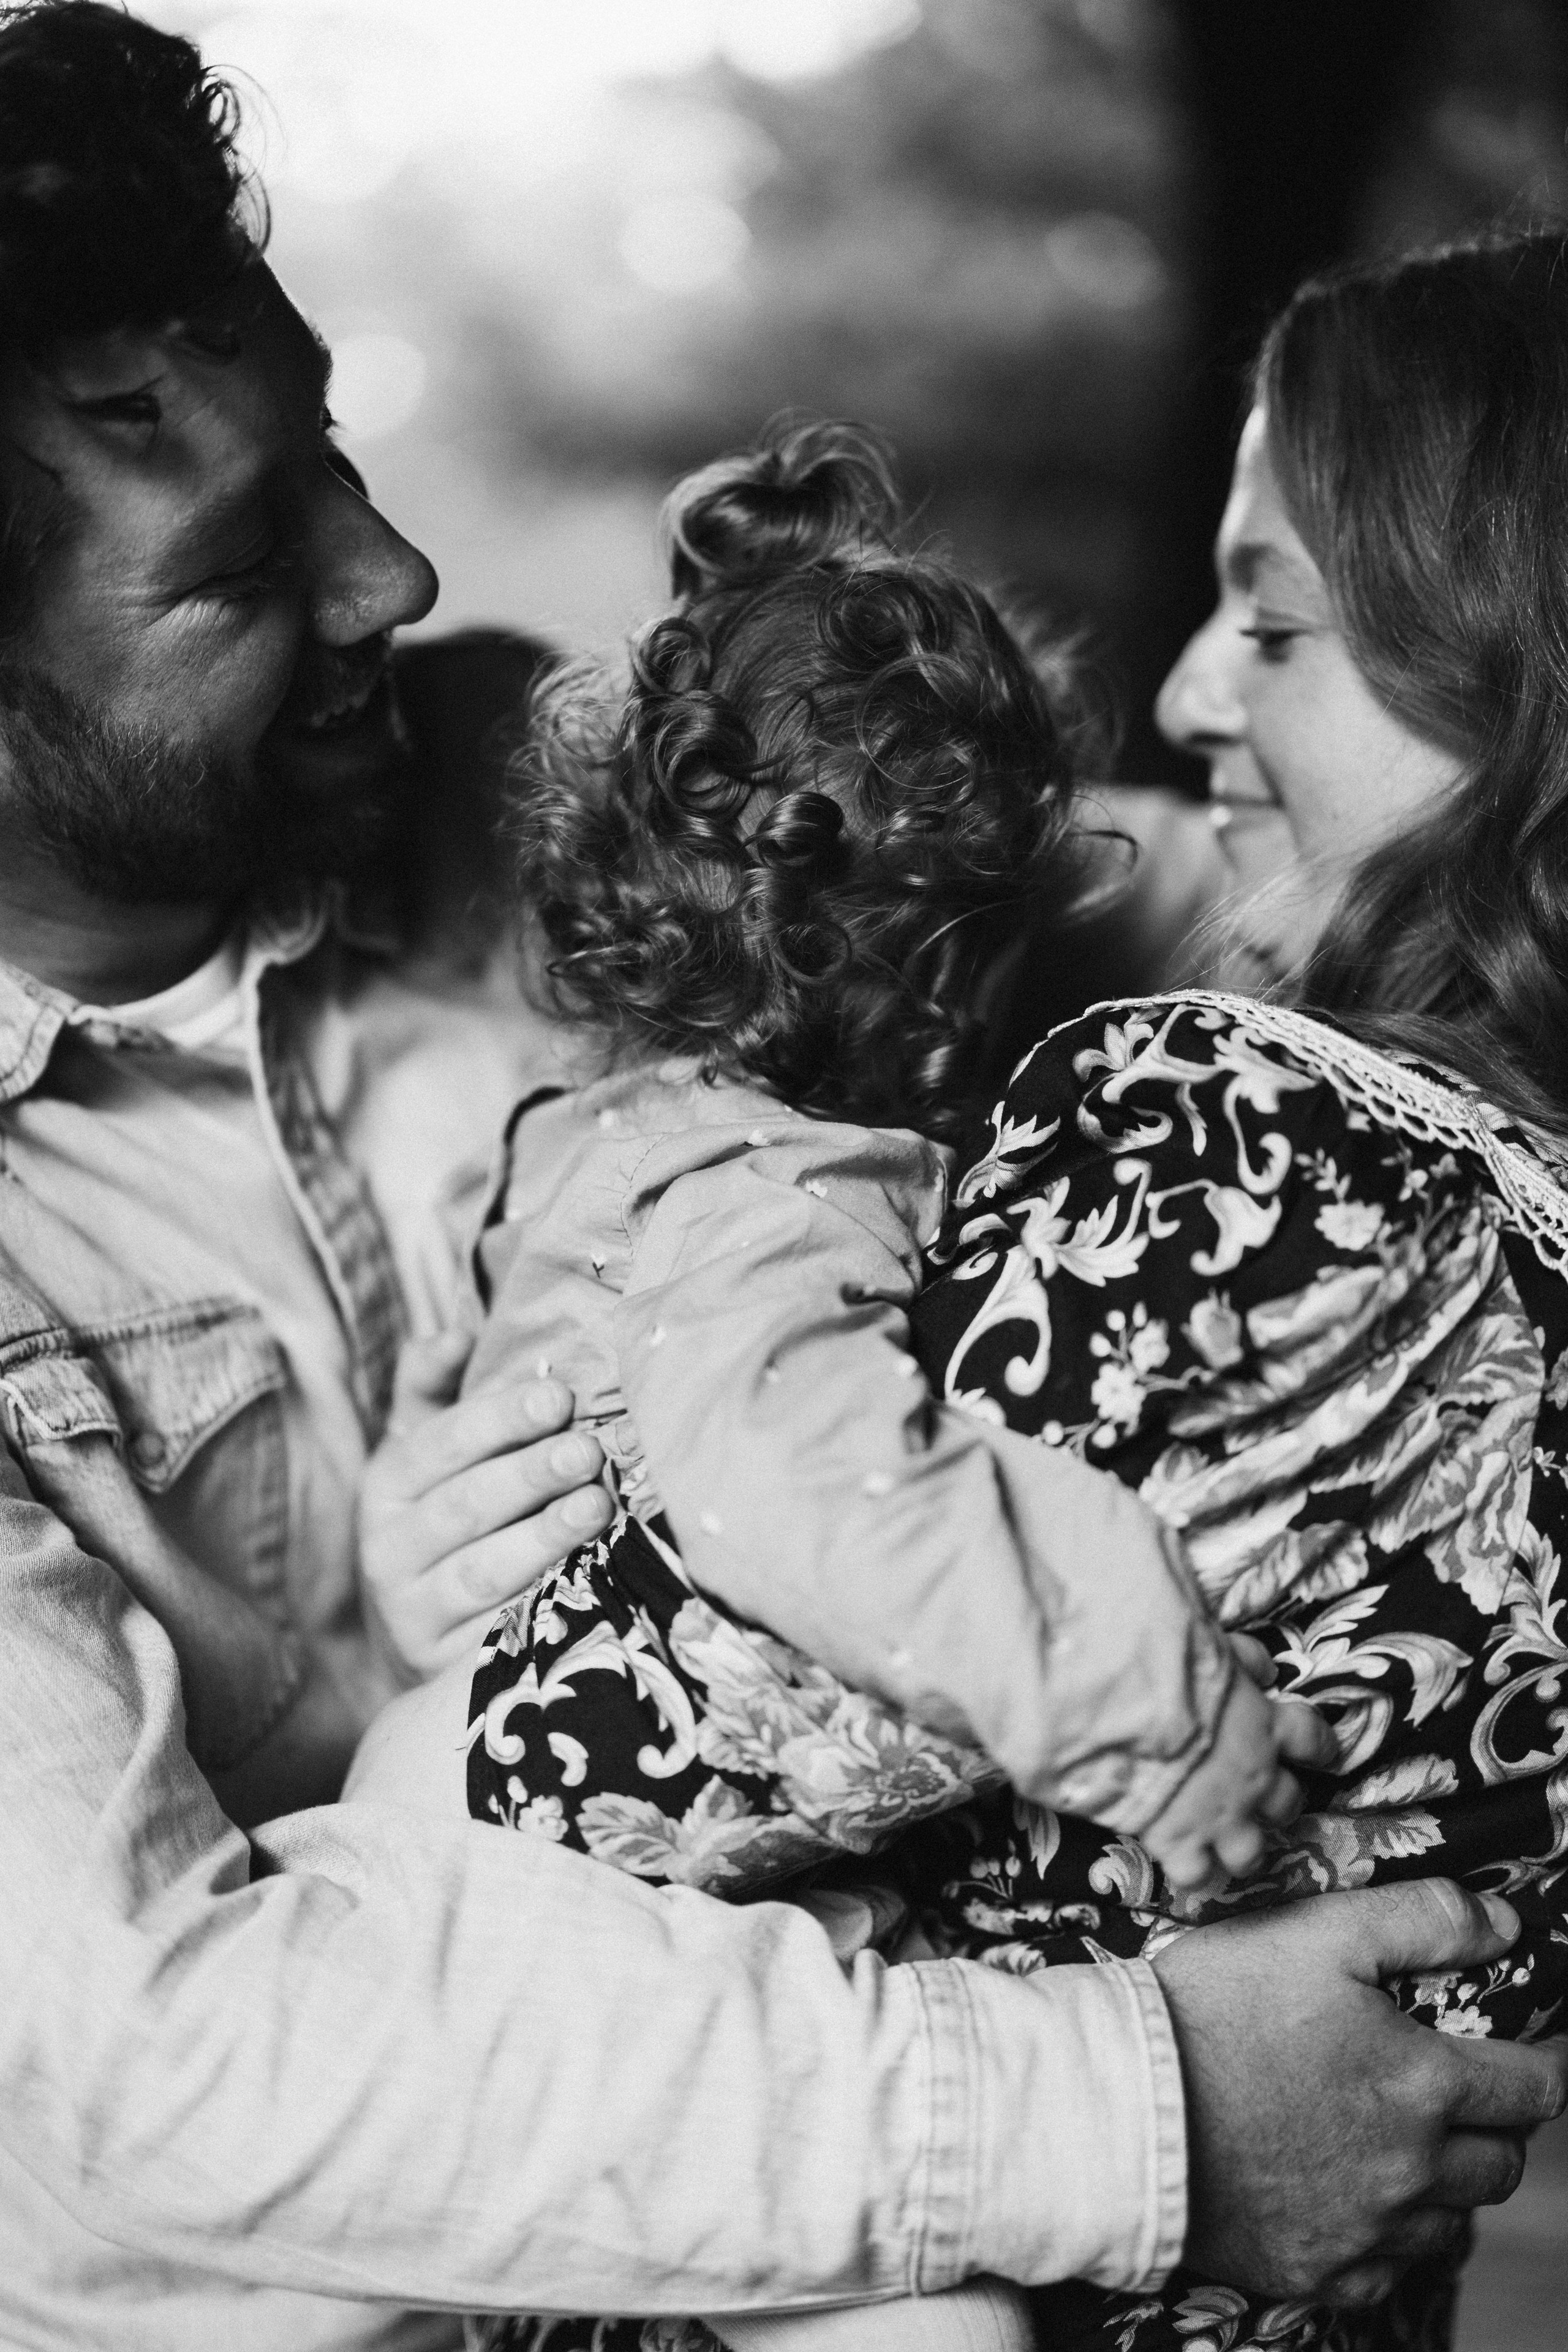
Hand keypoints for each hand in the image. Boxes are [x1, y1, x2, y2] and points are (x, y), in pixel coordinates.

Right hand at [358, 1331, 613, 1683]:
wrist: (417, 1640)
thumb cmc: (441, 1522)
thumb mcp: (423, 1452)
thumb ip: (429, 1387)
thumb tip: (455, 1332)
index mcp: (385, 1486)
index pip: (442, 1444)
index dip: (500, 1418)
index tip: (558, 1395)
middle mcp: (388, 1551)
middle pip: (466, 1505)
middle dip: (530, 1473)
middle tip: (588, 1449)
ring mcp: (414, 1615)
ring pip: (484, 1570)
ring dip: (544, 1537)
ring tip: (598, 1506)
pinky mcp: (444, 1668)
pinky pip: (500, 1633)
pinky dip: (544, 1605)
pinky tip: (591, 1579)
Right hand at [1140, 1638, 1335, 1890]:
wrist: (1123, 1707)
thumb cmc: (1168, 1666)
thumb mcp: (1214, 1645)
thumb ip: (1244, 1659)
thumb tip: (1267, 1670)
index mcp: (1266, 1726)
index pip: (1312, 1740)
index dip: (1318, 1747)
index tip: (1320, 1753)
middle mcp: (1254, 1779)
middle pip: (1287, 1803)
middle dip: (1278, 1802)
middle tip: (1259, 1796)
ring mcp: (1220, 1818)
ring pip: (1252, 1853)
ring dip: (1243, 1848)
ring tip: (1226, 1843)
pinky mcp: (1179, 1843)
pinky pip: (1197, 1877)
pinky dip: (1192, 1874)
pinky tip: (1183, 1865)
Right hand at [1152, 1878, 1567, 2305]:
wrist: (1121, 2108)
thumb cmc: (1213, 2008)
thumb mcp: (1317, 1930)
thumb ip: (1423, 1919)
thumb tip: (1505, 1924)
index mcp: (1422, 2085)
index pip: (1535, 2089)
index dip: (1545, 2064)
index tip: (1536, 2051)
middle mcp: (1410, 2171)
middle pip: (1500, 2164)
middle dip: (1496, 2124)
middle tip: (1459, 2091)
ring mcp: (1364, 2233)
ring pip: (1452, 2221)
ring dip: (1446, 2183)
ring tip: (1402, 2141)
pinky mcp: (1315, 2272)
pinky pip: (1388, 2268)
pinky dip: (1388, 2234)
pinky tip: (1352, 2192)